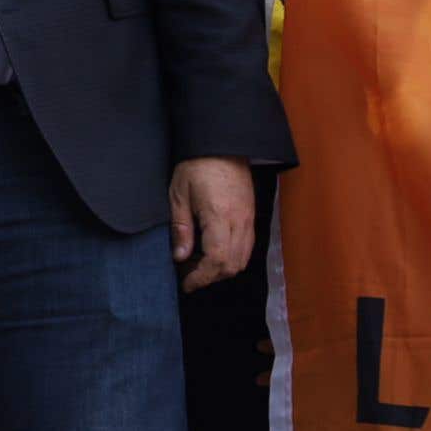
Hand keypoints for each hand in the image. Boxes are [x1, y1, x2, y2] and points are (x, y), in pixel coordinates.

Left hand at [169, 156, 254, 292]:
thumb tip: (180, 257)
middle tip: (189, 277)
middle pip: (232, 265)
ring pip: (243, 259)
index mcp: (219, 216)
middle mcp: (239, 222)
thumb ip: (181, 228)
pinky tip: (213, 254)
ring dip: (222, 270)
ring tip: (199, 267)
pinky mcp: (252, 217)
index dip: (202, 277)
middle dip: (211, 277)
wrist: (222, 146)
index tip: (186, 284)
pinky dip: (232, 258)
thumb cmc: (196, 167)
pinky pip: (247, 248)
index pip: (217, 259)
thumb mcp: (178, 195)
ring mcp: (249, 220)